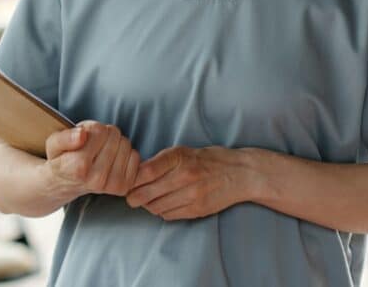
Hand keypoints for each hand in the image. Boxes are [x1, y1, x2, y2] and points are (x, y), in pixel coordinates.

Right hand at [44, 121, 140, 199]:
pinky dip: (126, 154)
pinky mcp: (125, 187)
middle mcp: (96, 179)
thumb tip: (82, 135)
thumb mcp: (53, 143)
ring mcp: (112, 185)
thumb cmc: (61, 159)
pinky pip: (135, 157)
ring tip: (101, 151)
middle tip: (92, 143)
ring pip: (126, 144)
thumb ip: (65, 137)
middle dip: (104, 133)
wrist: (66, 184)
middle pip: (114, 136)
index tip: (83, 135)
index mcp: (78, 167)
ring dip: (115, 143)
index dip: (91, 127)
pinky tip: (112, 159)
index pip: (99, 130)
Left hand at [125, 145, 251, 220]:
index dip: (132, 180)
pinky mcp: (198, 209)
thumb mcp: (183, 152)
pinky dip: (162, 212)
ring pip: (156, 207)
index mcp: (179, 157)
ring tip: (148, 201)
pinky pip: (170, 215)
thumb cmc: (207, 160)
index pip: (145, 171)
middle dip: (134, 197)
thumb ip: (160, 162)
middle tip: (130, 198)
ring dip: (148, 206)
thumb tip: (134, 174)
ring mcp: (192, 194)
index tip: (127, 183)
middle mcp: (185, 175)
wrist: (240, 173)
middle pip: (147, 192)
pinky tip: (164, 205)